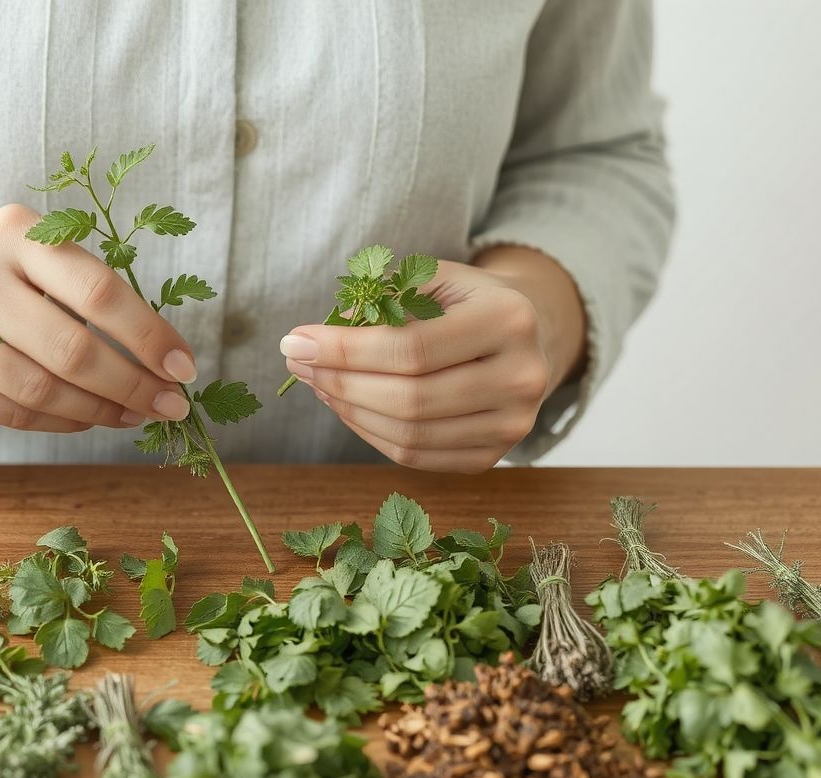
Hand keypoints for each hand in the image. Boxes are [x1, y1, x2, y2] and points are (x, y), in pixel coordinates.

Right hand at [0, 204, 197, 431]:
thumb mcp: (34, 256)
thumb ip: (90, 291)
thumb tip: (166, 358)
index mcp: (15, 233)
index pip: (98, 290)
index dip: (148, 335)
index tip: (184, 368)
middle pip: (72, 350)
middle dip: (132, 385)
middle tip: (169, 406)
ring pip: (41, 390)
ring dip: (100, 411)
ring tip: (134, 414)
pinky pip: (12, 412)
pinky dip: (61, 421)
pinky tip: (89, 418)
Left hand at [280, 251, 585, 472]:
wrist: (525, 335)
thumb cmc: (464, 301)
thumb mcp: (431, 278)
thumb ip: (380, 301)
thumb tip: (317, 342)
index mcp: (509, 320)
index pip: (410, 348)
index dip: (345, 351)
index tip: (296, 341)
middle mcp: (521, 378)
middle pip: (409, 399)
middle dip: (340, 383)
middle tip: (298, 365)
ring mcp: (512, 425)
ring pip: (410, 434)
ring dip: (349, 411)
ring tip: (317, 384)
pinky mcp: (493, 455)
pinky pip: (416, 456)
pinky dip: (371, 434)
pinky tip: (347, 406)